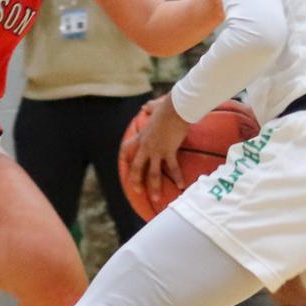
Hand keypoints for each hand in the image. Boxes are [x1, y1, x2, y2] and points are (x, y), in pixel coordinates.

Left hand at [121, 92, 190, 216]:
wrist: (176, 107)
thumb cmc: (167, 106)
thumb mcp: (154, 107)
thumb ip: (149, 108)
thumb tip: (146, 106)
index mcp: (141, 136)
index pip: (126, 149)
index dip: (124, 158)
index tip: (125, 166)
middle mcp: (146, 146)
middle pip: (136, 168)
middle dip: (135, 181)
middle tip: (138, 191)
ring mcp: (156, 150)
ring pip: (152, 173)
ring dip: (154, 187)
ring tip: (156, 199)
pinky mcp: (169, 151)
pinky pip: (172, 168)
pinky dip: (177, 177)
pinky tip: (180, 186)